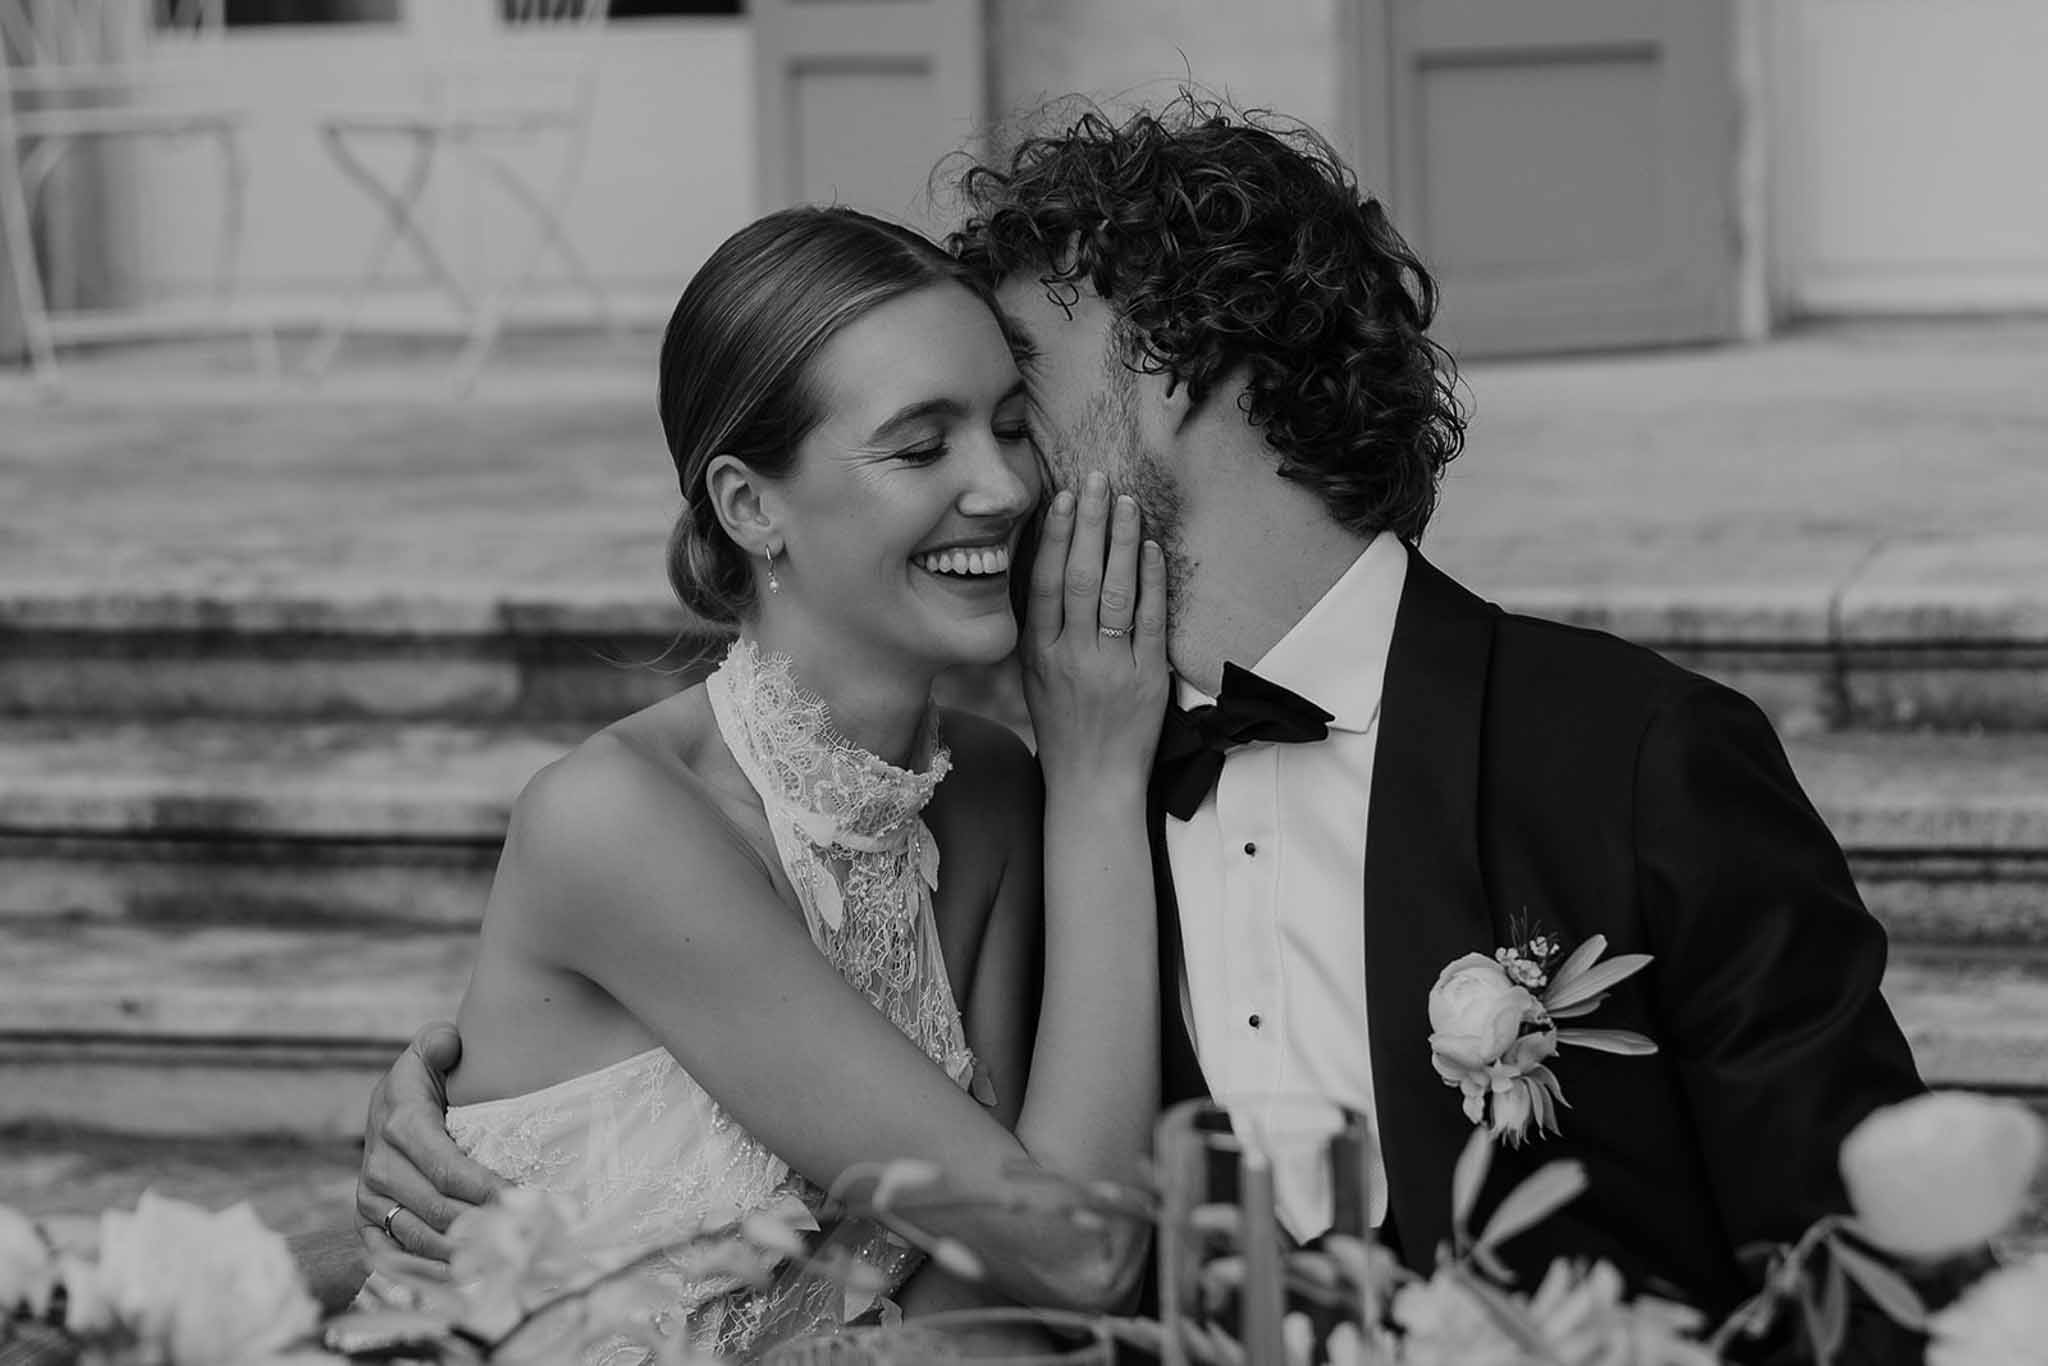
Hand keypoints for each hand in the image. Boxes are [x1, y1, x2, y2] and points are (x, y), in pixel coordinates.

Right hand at [355, 1021, 507, 1273]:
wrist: (387, 1109)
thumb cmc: (424, 1081)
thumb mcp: (431, 1053)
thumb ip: (440, 1043)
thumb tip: (450, 1044)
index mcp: (399, 1126)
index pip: (448, 1169)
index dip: (486, 1190)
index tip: (525, 1202)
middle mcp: (379, 1169)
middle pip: (439, 1212)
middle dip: (485, 1228)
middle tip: (528, 1238)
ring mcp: (371, 1202)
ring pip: (421, 1241)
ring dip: (464, 1257)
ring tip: (507, 1262)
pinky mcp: (368, 1226)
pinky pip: (395, 1260)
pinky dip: (430, 1275)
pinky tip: (467, 1282)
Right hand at [1021, 470, 1169, 784]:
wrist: (1092, 781)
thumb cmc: (1063, 724)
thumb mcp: (1034, 675)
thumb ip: (1040, 626)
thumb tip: (1048, 564)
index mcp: (1038, 653)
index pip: (1045, 582)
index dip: (1055, 536)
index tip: (1063, 497)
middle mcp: (1070, 657)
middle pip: (1080, 577)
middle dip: (1089, 523)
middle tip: (1098, 480)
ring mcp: (1109, 667)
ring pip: (1114, 592)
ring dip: (1122, 542)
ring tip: (1127, 503)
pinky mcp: (1146, 679)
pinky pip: (1149, 621)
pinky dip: (1150, 581)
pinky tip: (1152, 549)